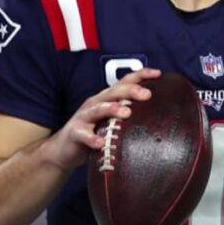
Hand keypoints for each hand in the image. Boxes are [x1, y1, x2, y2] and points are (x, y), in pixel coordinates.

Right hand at [43, 68, 160, 170]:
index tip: (158, 73)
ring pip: (98, 109)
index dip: (140, 75)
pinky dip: (92, 138)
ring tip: (126, 112)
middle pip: (114, 92)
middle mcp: (96, 103)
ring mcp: (84, 117)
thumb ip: (129, 114)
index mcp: (107, 98)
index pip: (125, 82)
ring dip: (112, 109)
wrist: (63, 150)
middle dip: (131, 91)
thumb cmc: (94, 133)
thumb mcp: (112, 120)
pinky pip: (84, 135)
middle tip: (147, 95)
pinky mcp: (75, 133)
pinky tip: (101, 142)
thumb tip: (160, 115)